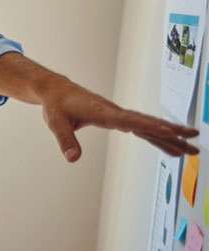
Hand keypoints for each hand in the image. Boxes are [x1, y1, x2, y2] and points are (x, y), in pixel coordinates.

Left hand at [37, 77, 197, 161]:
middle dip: (172, 133)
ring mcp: (119, 116)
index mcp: (103, 112)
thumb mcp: (56, 123)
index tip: (171, 133)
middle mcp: (116, 113)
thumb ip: (65, 140)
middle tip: (195, 141)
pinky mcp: (118, 119)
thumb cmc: (56, 106)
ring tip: (191, 149)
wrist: (56, 91)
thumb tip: (72, 159)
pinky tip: (170, 146)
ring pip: (149, 127)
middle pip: (148, 123)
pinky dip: (157, 138)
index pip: (132, 121)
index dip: (151, 127)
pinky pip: (142, 130)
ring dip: (170, 138)